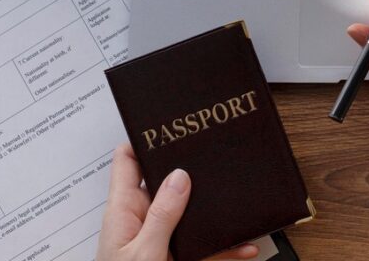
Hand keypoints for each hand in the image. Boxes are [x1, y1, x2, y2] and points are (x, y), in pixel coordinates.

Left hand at [97, 144, 259, 260]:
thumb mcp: (143, 252)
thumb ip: (162, 214)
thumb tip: (178, 176)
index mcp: (124, 212)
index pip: (127, 163)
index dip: (143, 138)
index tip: (166, 121)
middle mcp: (142, 221)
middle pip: (168, 183)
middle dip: (192, 170)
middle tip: (215, 154)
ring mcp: (161, 240)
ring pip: (192, 215)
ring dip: (214, 210)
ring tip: (238, 199)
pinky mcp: (177, 259)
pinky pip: (205, 247)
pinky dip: (226, 246)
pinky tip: (244, 246)